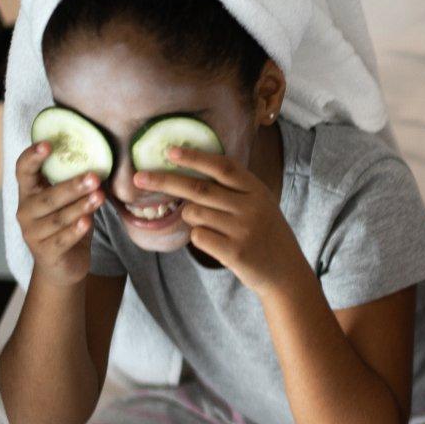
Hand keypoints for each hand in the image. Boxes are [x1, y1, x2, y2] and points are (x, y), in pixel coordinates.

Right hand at [13, 141, 105, 286]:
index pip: (23, 171)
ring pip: (58, 218)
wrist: (64, 265)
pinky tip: (88, 222)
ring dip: (80, 207)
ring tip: (100, 197)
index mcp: (29, 193)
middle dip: (72, 186)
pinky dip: (75, 230)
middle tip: (94, 177)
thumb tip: (100, 163)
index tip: (47, 144)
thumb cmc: (68, 225)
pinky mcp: (45, 252)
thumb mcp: (70, 202)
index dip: (32, 157)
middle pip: (47, 196)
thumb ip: (76, 186)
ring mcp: (33, 233)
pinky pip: (62, 239)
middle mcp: (25, 211)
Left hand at [150, 147, 303, 292]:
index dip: (195, 157)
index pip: (222, 167)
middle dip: (165, 181)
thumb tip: (187, 171)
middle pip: (199, 189)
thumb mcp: (259, 204)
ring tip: (208, 224)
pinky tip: (216, 242)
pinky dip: (199, 237)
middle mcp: (252, 207)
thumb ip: (233, 189)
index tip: (170, 151)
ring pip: (195, 214)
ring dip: (190, 217)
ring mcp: (244, 230)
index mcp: (257, 190)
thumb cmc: (265, 234)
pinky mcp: (236, 252)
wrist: (286, 272)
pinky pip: (198, 237)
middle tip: (138, 177)